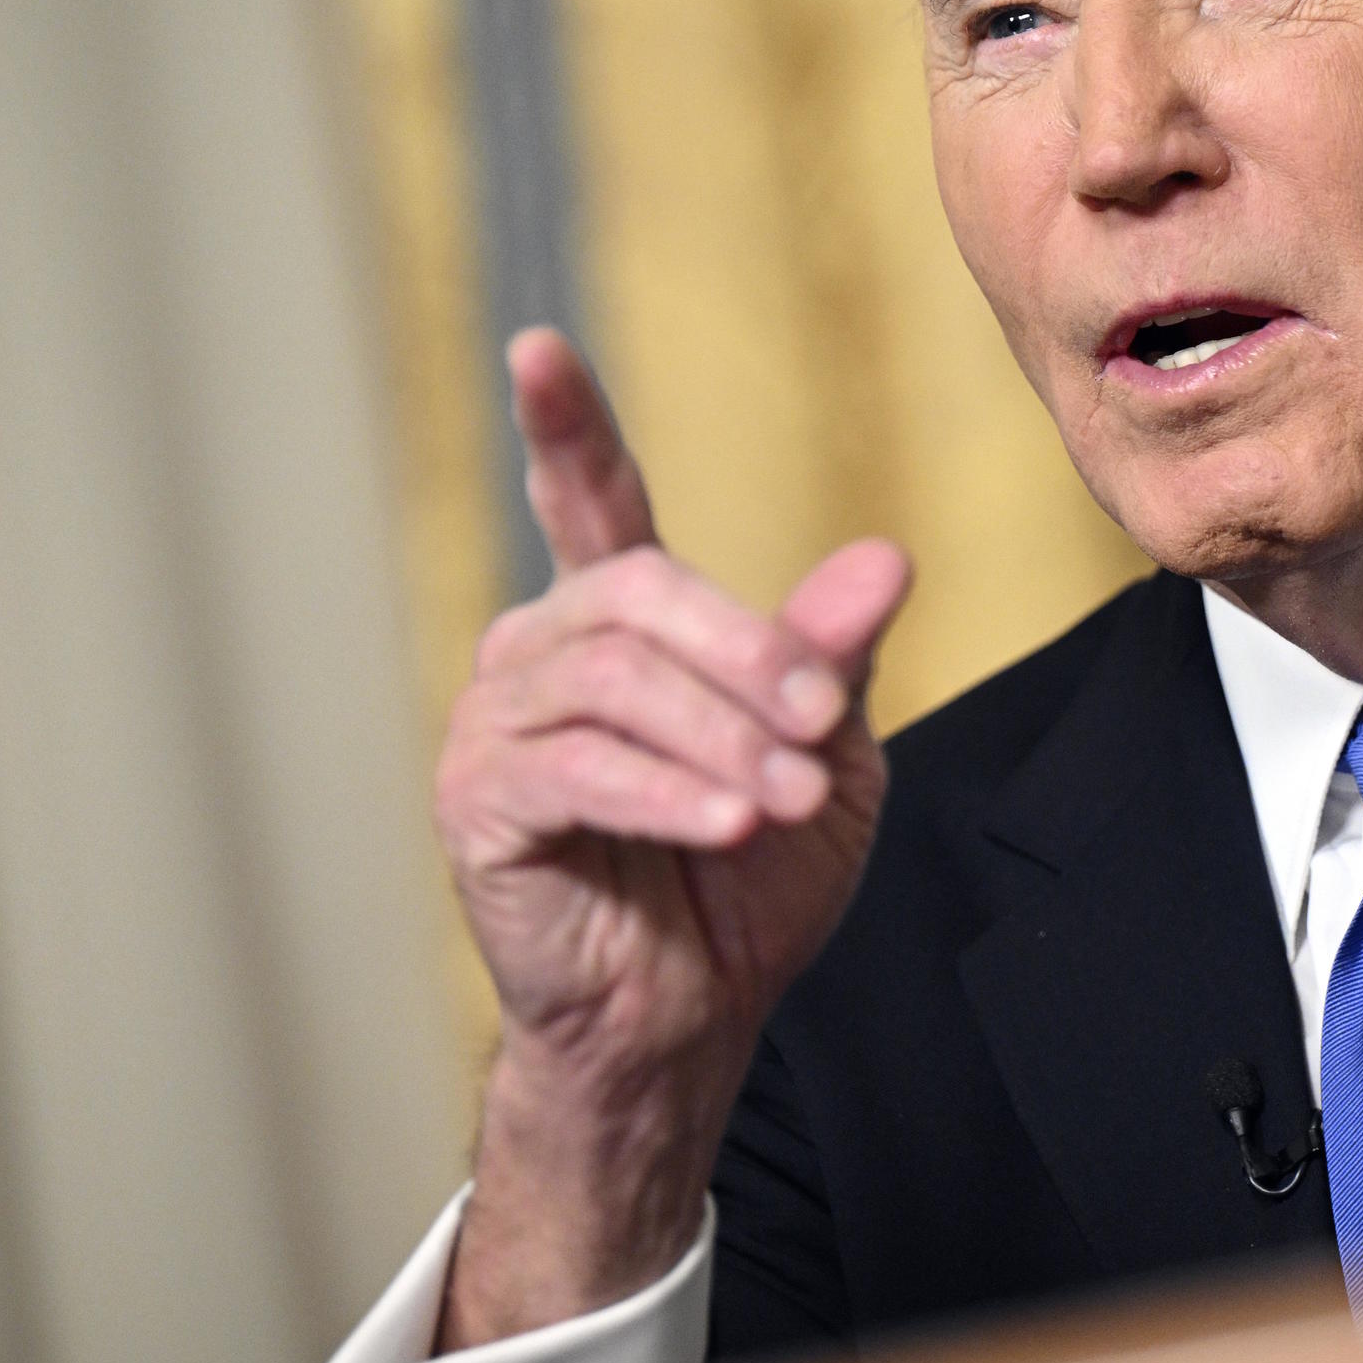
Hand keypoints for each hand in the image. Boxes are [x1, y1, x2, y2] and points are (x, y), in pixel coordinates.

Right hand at [432, 329, 909, 1348]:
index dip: (564, 426)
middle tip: (822, 728)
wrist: (694, 1012)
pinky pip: (576, 770)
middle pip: (641, 595)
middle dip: (746, 657)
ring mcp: (496, 726)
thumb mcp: (826, 756)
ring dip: (720, 740)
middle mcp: (544, 653)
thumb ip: (835, 658)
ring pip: (615, 682)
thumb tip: (883, 560)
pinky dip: (667, 794)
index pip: (589, 499)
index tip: (536, 349)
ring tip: (787, 802)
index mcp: (623, 622)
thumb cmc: (753, 877)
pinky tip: (729, 827)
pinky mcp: (480, 805)